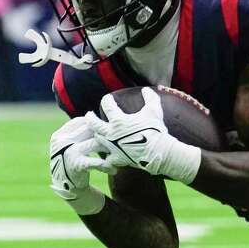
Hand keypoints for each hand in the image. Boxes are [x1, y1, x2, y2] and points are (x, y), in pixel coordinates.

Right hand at [49, 117, 114, 214]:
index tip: (107, 130)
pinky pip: (97, 162)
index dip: (96, 124)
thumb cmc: (73, 161)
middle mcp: (63, 141)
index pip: (82, 121)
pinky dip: (107, 165)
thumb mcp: (71, 144)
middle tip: (119, 141)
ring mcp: (69, 152)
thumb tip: (97, 117)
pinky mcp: (77, 165)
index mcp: (61, 134)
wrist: (66, 186)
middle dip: (105, 135)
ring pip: (96, 143)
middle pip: (90, 129)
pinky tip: (113, 170)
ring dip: (110, 149)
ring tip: (118, 154)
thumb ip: (80, 133)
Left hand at [86, 87, 201, 183]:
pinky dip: (106, 156)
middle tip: (89, 115)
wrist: (159, 151)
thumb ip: (150, 97)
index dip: (107, 100)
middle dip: (90, 118)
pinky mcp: (117, 158)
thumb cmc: (155, 130)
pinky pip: (107, 158)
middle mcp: (111, 132)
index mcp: (118, 120)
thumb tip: (146, 89)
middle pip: (93, 123)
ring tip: (97, 133)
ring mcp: (112, 146)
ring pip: (97, 139)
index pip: (107, 105)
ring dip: (97, 135)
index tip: (108, 99)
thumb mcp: (154, 110)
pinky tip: (106, 155)